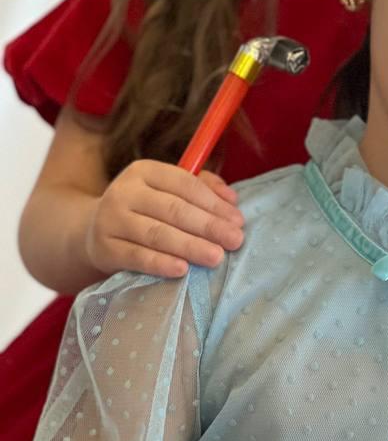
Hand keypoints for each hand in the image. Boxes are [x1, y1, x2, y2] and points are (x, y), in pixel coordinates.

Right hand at [84, 160, 244, 279]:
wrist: (96, 231)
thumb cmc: (146, 210)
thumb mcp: (169, 191)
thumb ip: (203, 188)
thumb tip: (232, 200)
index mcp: (144, 171)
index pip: (184, 183)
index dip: (213, 203)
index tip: (238, 221)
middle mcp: (124, 191)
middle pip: (173, 209)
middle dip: (208, 226)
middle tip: (235, 241)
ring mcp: (110, 219)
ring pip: (156, 233)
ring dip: (190, 246)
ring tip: (216, 257)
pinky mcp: (104, 248)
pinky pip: (136, 257)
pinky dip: (160, 263)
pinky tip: (182, 270)